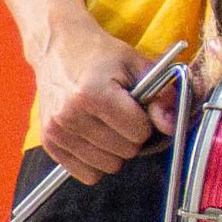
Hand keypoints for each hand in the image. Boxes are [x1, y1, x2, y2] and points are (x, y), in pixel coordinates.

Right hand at [29, 24, 173, 181]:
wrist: (59, 48)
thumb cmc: (101, 56)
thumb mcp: (138, 65)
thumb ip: (161, 96)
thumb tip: (171, 126)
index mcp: (93, 94)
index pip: (139, 132)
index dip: (145, 120)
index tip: (135, 106)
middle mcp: (70, 115)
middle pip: (125, 151)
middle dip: (131, 136)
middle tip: (121, 115)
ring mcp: (56, 131)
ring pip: (107, 166)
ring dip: (114, 150)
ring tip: (107, 124)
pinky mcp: (49, 142)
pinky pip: (85, 173)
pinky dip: (95, 161)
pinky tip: (94, 138)